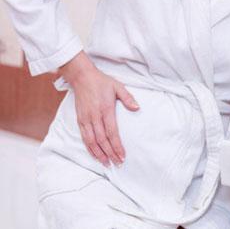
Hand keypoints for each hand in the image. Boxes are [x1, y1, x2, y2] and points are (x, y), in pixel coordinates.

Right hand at [60, 51, 139, 166]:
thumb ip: (128, 98)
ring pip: (91, 141)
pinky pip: (84, 137)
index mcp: (105, 109)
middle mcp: (94, 116)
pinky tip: (95, 154)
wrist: (82, 77)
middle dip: (110, 153)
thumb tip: (137, 108)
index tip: (122, 155)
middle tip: (117, 163)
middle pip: (102, 140)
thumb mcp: (118, 87)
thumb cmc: (102, 82)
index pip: (112, 132)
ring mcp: (86, 119)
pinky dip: (89, 148)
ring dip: (99, 154)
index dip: (117, 146)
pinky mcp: (80, 120)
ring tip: (106, 163)